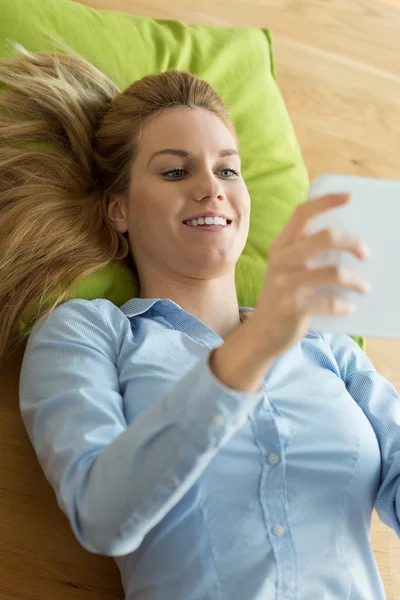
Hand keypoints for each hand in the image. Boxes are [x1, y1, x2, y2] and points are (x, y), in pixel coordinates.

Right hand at [252, 193, 370, 356]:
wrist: (263, 332)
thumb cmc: (283, 297)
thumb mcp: (286, 268)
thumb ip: (304, 251)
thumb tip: (347, 241)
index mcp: (281, 246)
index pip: (302, 214)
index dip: (326, 201)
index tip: (350, 196)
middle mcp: (281, 261)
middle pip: (325, 237)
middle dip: (353, 242)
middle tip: (366, 254)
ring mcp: (286, 284)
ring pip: (334, 272)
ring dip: (356, 280)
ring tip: (363, 287)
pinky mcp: (294, 307)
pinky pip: (330, 302)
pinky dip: (345, 305)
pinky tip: (349, 308)